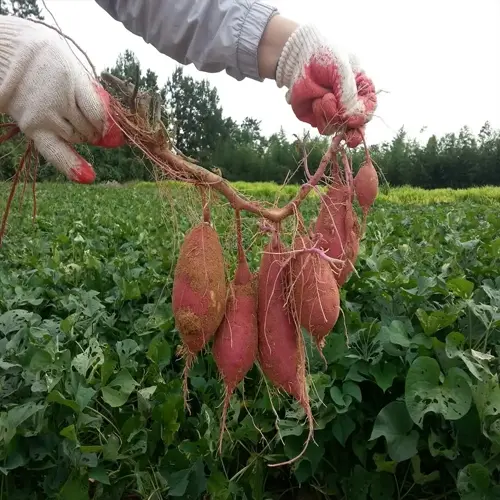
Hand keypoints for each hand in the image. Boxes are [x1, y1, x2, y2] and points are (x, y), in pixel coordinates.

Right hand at [0, 15, 123, 182]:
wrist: (7, 55)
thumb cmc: (49, 61)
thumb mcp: (74, 68)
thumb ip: (92, 95)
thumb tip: (112, 126)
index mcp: (71, 80)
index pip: (98, 114)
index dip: (109, 125)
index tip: (114, 129)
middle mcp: (57, 101)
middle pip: (89, 128)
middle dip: (95, 129)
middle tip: (90, 120)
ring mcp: (43, 117)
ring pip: (77, 139)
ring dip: (83, 137)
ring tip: (75, 122)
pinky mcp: (32, 129)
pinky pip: (56, 153)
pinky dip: (72, 165)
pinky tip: (87, 177)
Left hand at [276, 25, 376, 146]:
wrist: (298, 59)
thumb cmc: (324, 57)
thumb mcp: (341, 68)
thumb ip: (348, 91)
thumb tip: (349, 115)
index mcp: (362, 90)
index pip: (369, 107)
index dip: (363, 116)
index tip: (352, 118)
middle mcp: (350, 105)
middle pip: (358, 127)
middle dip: (355, 135)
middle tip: (350, 139)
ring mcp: (335, 113)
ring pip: (339, 128)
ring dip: (331, 115)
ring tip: (324, 97)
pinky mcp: (320, 119)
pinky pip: (324, 128)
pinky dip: (320, 116)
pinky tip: (316, 102)